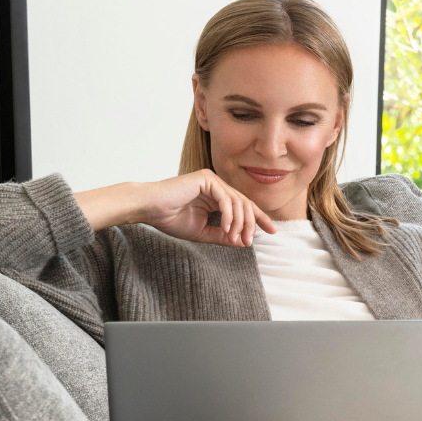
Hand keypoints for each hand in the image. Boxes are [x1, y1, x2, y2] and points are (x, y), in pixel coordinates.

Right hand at [75, 169, 276, 246]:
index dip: (258, 218)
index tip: (271, 231)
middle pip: (245, 203)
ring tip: (237, 238)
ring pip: (238, 201)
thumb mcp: (202, 232)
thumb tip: (243, 242)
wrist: (150, 209)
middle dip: (252, 223)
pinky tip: (227, 229)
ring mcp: (212, 179)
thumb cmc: (170, 218)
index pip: (243, 206)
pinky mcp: (206, 178)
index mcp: (216, 195)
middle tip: (249, 241)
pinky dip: (229, 216)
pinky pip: (226, 198)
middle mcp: (216, 185)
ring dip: (240, 223)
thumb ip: (222, 235)